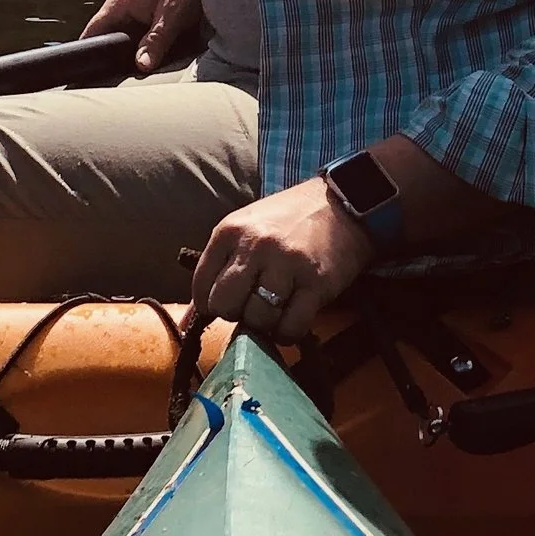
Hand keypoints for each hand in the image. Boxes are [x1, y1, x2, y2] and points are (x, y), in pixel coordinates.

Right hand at [82, 0, 205, 72]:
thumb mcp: (172, 14)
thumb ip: (156, 40)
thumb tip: (140, 66)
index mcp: (120, 4)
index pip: (92, 33)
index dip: (87, 55)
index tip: (89, 79)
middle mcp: (124, 12)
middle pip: (109, 45)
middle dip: (115, 65)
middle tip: (123, 85)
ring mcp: (138, 19)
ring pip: (128, 48)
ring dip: (135, 61)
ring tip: (142, 78)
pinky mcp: (152, 25)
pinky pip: (143, 46)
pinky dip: (148, 56)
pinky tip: (156, 67)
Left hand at [190, 177, 370, 342]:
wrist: (343, 202)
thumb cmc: (289, 220)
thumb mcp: (247, 229)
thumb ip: (220, 266)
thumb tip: (191, 319)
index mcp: (230, 231)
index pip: (201, 287)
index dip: (212, 305)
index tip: (230, 303)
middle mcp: (255, 246)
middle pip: (225, 305)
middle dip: (236, 315)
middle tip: (252, 308)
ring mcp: (286, 264)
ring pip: (258, 319)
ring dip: (265, 325)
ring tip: (276, 312)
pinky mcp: (316, 283)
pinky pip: (291, 326)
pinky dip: (289, 333)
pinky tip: (293, 320)